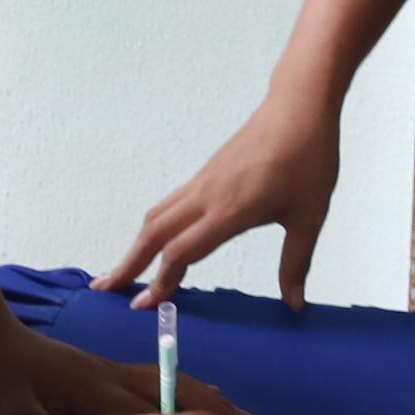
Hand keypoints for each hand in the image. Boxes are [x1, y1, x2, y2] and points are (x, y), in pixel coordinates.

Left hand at [0, 321, 257, 414]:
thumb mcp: (6, 410)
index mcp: (93, 391)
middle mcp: (109, 377)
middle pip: (174, 395)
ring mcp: (108, 370)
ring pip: (170, 384)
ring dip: (209, 400)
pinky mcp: (101, 369)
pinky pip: (156, 378)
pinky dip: (187, 389)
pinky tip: (201, 397)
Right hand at [104, 82, 343, 309]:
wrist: (298, 108)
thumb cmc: (308, 159)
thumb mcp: (309, 217)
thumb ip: (296, 262)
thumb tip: (295, 305)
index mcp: (229, 211)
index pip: (180, 252)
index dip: (160, 282)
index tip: (144, 307)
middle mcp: (206, 196)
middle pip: (153, 234)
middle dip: (127, 264)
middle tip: (105, 290)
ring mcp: (201, 183)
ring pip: (156, 218)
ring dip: (136, 246)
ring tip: (121, 271)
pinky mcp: (204, 174)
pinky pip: (169, 205)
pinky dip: (154, 229)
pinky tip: (156, 242)